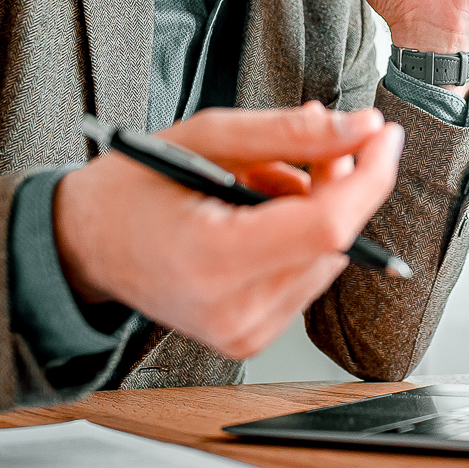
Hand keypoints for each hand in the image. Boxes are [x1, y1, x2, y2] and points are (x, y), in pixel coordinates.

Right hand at [51, 103, 402, 360]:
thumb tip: (363, 128)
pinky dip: (295, 240)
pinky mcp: (247, 339)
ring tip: (255, 184)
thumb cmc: (133, 187)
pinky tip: (254, 218)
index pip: (325, 226)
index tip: (383, 135)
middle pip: (332, 242)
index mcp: (214, 257)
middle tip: (300, 146)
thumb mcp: (206, 137)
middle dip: (334, 185)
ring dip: (311, 212)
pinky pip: (305, 279)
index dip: (368, 176)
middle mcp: (232, 309)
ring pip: (325, 259)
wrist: (84, 245)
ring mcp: (241, 333)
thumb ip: (289, 133)